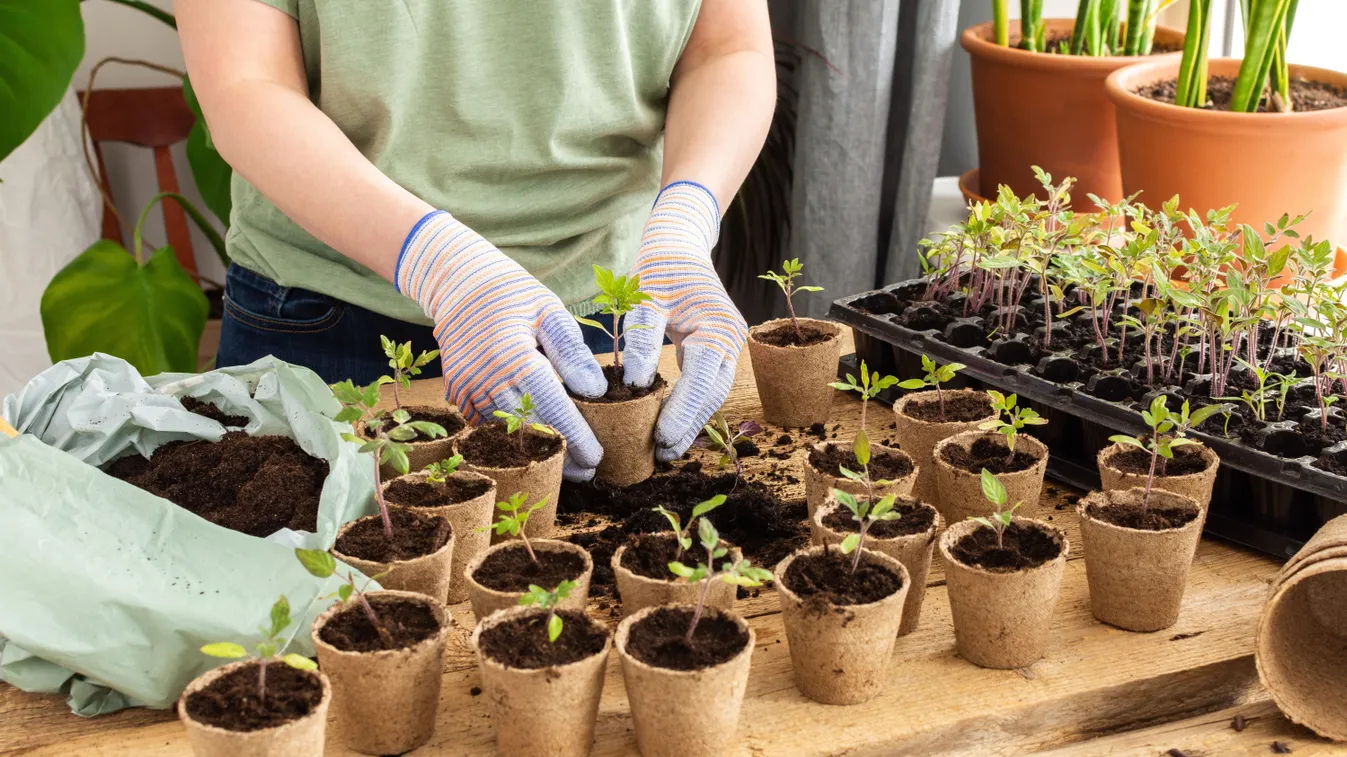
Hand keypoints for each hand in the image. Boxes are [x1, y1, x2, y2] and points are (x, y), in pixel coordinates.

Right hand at [396, 211, 606, 480]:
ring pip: (505, 432)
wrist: (458, 283)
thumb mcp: (549, 311)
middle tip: (586, 471)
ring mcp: (466, 388)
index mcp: (512, 355)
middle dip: (558, 453)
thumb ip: (573, 352)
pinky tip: (534, 445)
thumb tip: (596, 392)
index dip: (574, 436)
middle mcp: (485, 377)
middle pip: (528, 428)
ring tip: (566, 465)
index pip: (551, 406)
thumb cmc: (512, 294)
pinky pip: (486, 424)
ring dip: (535, 450)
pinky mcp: (457, 392)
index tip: (596, 457)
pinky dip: (511, 436)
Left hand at [622, 181, 747, 461]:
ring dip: (691, 421)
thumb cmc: (660, 266)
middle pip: (713, 394)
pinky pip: (707, 384)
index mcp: (719, 327)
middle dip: (689, 426)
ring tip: (665, 449)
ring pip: (713, 393)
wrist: (680, 242)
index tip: (661, 439)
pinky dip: (691, 406)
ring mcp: (729, 345)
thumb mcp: (645, 295)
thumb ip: (641, 338)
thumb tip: (636, 384)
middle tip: (662, 455)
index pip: (702, 379)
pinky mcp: (717, 348)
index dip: (683, 412)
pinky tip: (672, 425)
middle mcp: (732, 339)